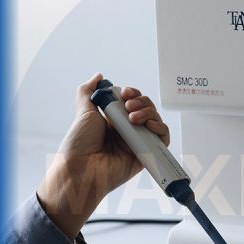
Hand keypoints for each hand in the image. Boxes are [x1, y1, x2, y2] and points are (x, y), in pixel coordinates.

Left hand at [37, 73, 168, 239]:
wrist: (81, 168)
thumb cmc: (80, 144)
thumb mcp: (83, 111)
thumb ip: (89, 91)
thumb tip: (98, 76)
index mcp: (115, 120)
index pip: (133, 101)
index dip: (133, 94)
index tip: (125, 94)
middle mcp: (128, 130)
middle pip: (147, 109)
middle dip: (141, 102)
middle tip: (128, 107)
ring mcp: (138, 142)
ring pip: (156, 121)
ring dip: (149, 113)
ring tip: (134, 118)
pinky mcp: (146, 154)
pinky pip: (163, 139)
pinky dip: (161, 129)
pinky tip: (150, 126)